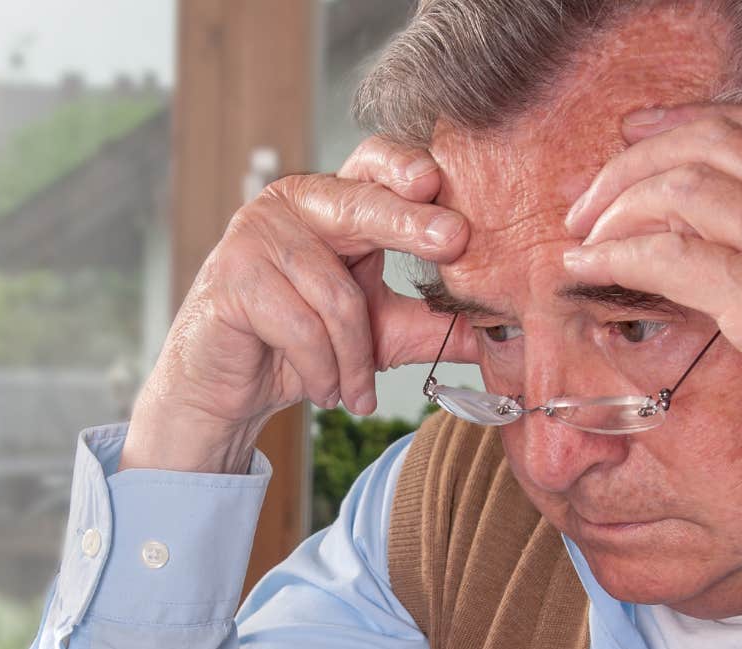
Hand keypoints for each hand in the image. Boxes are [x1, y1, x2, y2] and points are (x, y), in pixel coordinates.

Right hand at [122, 138, 471, 474]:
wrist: (230, 388)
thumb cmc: (304, 346)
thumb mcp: (383, 333)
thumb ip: (437, 324)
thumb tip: (512, 330)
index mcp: (336, 202)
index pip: (373, 163)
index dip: (403, 165)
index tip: (438, 182)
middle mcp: (294, 203)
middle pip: (358, 204)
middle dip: (409, 224)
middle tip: (454, 241)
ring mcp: (256, 235)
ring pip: (335, 294)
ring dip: (354, 359)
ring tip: (355, 391)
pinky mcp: (229, 278)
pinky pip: (298, 326)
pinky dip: (321, 370)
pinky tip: (323, 390)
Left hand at [560, 104, 741, 566]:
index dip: (690, 123)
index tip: (640, 135)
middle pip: (708, 144)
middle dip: (633, 163)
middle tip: (588, 202)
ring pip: (681, 188)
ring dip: (614, 208)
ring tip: (581, 241)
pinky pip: (670, 256)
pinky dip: (614, 257)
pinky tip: (584, 272)